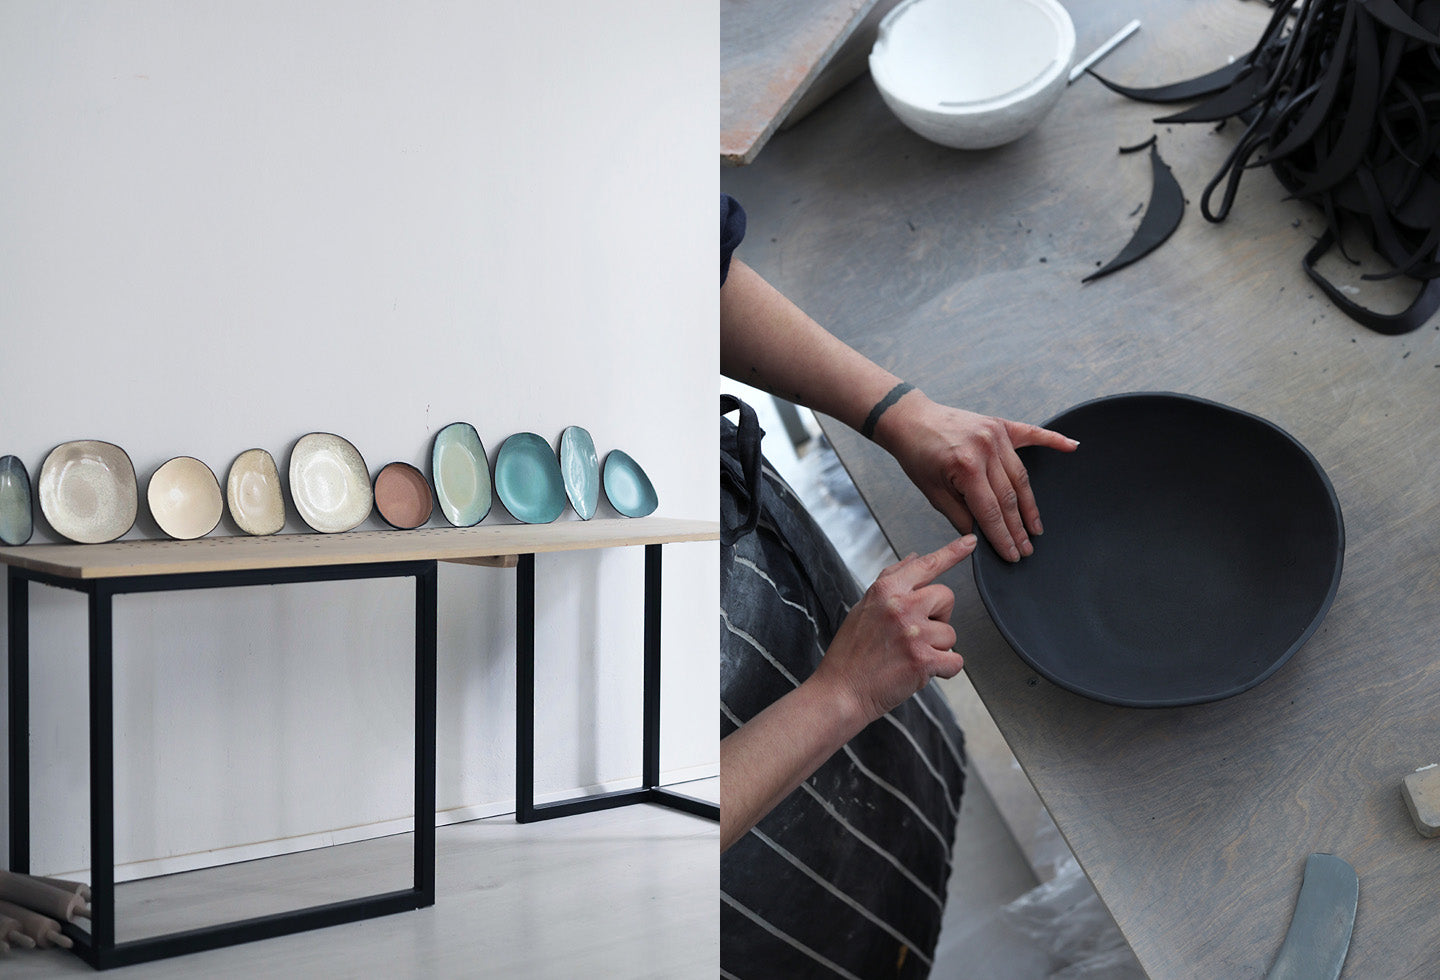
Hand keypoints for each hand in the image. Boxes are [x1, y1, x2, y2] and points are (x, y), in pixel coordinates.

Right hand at [811, 536, 974, 726]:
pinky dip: (944, 670)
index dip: (953, 552)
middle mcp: (901, 607)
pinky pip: (955, 661)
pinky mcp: (923, 661)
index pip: (926, 564)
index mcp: (885, 590)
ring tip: (909, 655)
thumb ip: (892, 579)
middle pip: (946, 597)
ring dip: (937, 647)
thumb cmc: (851, 652)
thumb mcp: (864, 606)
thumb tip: (915, 558)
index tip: (971, 542)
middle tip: (915, 632)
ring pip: (950, 633)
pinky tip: (921, 671)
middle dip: (938, 615)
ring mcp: (913, 634)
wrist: (841, 690)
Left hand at [875, 393, 1077, 561]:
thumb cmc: (917, 456)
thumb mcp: (932, 492)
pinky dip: (1052, 439)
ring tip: (1036, 527)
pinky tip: (1072, 446)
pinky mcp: (999, 424)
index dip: (1002, 537)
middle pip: (1009, 497)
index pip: (990, 511)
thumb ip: (960, 515)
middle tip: (1027, 549)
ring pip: (1020, 476)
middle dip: (1018, 528)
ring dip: (1030, 504)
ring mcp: (995, 434)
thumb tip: (981, 537)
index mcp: (966, 467)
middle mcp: (985, 449)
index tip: (1013, 555)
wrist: (911, 420)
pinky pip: (1031, 433)